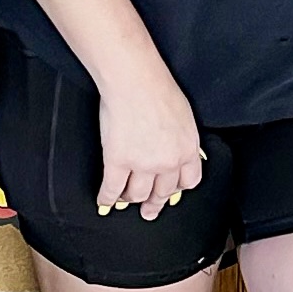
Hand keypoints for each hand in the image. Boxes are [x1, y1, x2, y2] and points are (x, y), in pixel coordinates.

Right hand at [96, 68, 203, 222]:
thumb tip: (175, 144)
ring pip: (137, 194)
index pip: (188, 181)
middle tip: (149, 211)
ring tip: (124, 200)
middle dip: (154, 203)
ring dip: (130, 199)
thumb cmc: (159, 88)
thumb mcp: (184, 115)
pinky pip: (112, 188)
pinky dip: (107, 198)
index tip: (170, 192)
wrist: (135, 81)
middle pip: (163, 192)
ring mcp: (142, 165)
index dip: (177, 189)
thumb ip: (182, 136)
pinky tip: (104, 202)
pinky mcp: (117, 161)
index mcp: (187, 149)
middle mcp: (168, 163)